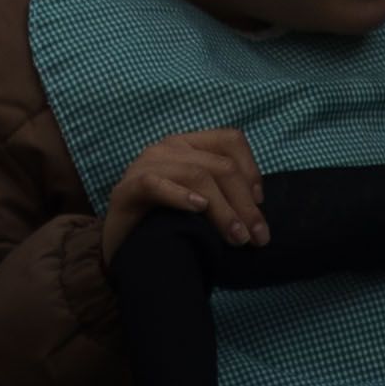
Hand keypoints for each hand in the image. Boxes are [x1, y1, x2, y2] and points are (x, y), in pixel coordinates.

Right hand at [102, 127, 268, 251]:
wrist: (124, 245)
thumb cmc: (166, 221)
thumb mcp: (201, 201)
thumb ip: (225, 195)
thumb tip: (258, 209)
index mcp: (189, 146)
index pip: (230, 140)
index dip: (251, 169)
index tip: (260, 203)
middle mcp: (168, 148)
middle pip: (220, 165)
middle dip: (244, 203)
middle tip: (257, 237)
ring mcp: (145, 165)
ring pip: (196, 174)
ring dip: (223, 209)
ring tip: (236, 237)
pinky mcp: (126, 189)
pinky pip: (155, 184)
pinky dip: (180, 195)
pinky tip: (197, 209)